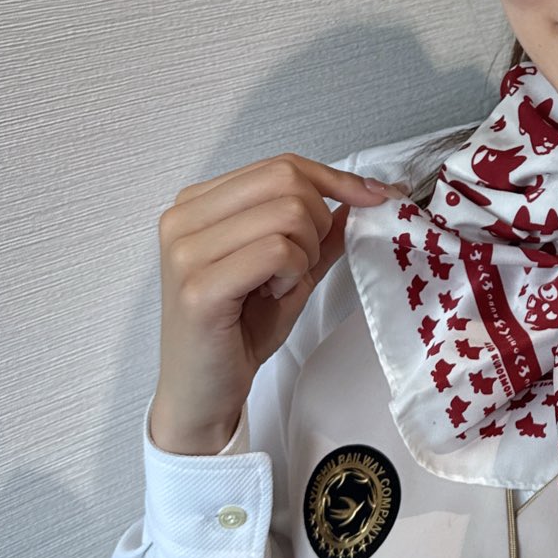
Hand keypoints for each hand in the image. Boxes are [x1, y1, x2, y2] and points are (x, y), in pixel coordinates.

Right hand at [151, 155, 408, 452]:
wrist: (202, 393)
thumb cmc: (236, 331)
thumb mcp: (287, 269)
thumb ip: (320, 231)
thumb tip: (366, 195)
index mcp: (197, 202)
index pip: (281, 165)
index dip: (335, 180)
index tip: (375, 197)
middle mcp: (183, 217)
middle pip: (286, 181)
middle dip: (318, 222)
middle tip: (302, 264)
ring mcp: (185, 250)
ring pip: (287, 214)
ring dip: (304, 254)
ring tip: (279, 283)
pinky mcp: (198, 285)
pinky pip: (277, 251)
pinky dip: (292, 273)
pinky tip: (271, 295)